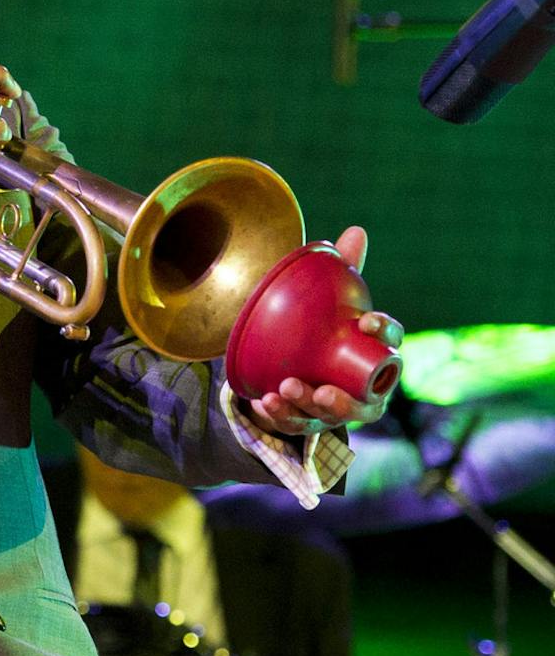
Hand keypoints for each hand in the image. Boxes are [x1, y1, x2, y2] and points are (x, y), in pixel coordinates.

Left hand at [245, 225, 402, 436]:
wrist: (303, 363)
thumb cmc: (331, 330)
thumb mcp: (335, 302)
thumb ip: (345, 270)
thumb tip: (354, 231)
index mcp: (378, 356)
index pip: (391, 345)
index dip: (384, 334)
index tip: (367, 322)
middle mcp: (365, 390)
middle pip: (363, 403)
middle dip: (342, 400)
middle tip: (321, 389)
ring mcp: (338, 410)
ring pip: (327, 418)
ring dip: (306, 408)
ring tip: (283, 391)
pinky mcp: (310, 422)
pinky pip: (295, 424)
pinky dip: (280, 416)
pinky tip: (264, 403)